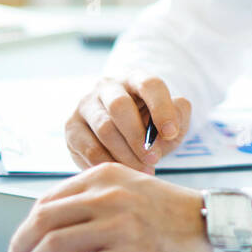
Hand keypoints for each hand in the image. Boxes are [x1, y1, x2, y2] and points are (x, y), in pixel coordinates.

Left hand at [7, 162, 211, 251]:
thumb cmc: (174, 214)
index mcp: (105, 175)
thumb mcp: (132, 189)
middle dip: (19, 247)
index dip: (26, 224)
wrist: (214, 228)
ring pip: (53, 246)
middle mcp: (108, 195)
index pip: (48, 199)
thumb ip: (98, 198)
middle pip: (42, 221)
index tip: (21, 241)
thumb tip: (58, 224)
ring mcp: (117, 224)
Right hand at [65, 75, 191, 172]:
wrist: (122, 135)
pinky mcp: (72, 127)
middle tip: (154, 159)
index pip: (149, 84)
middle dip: (139, 137)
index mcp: (135, 78)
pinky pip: (89, 148)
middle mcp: (107, 86)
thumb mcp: (171, 121)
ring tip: (142, 169)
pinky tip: (122, 172)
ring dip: (125, 154)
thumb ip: (179, 116)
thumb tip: (173, 120)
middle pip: (120, 106)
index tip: (171, 133)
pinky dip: (108, 163)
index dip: (161, 108)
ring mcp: (86, 105)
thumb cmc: (150, 126)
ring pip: (104, 128)